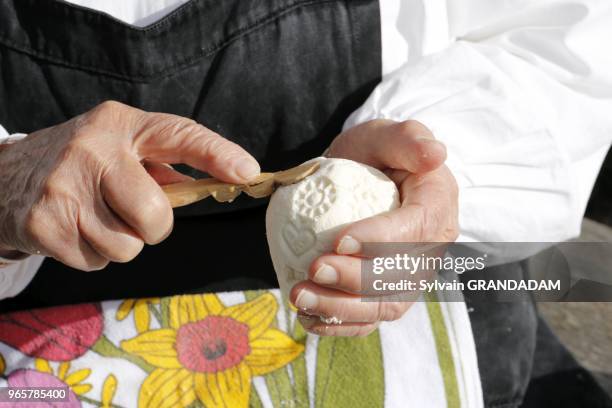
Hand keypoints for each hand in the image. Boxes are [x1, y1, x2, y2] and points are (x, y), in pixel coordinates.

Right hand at [0, 101, 259, 269]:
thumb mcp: (119, 148)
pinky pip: (97, 261)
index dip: (216, 154)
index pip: (177, 134)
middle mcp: (91, 150)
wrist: (5, 177)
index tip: (247, 172)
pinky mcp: (43, 224)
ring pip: (128, 247)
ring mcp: (64, 188)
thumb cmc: (81, 165)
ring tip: (95, 217)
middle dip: (154, 226)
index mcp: (119, 124)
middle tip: (132, 213)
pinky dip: (93, 253)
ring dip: (120, 242)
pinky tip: (74, 229)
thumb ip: (163, 166)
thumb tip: (220, 184)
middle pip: (156, 214)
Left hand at [290, 119, 458, 335]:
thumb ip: (409, 138)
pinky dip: (340, 325)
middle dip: (356, 280)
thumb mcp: (387, 135)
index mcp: (438, 204)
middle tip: (313, 270)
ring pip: (385, 306)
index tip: (340, 240)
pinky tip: (308, 320)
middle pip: (401, 276)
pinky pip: (370, 318)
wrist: (366, 177)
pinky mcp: (388, 292)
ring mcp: (411, 274)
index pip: (416, 229)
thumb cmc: (376, 153)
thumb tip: (436, 154)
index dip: (381, 240)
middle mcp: (431, 246)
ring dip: (342, 309)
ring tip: (301, 298)